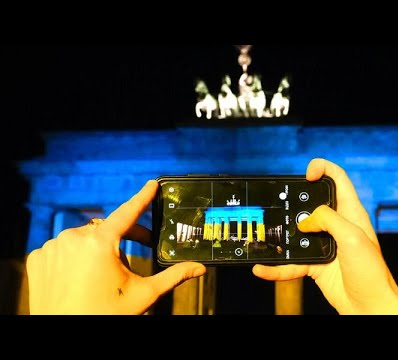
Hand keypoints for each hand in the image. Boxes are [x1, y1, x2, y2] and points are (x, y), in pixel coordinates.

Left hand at [26, 180, 205, 314]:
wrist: (64, 335)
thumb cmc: (104, 315)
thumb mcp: (142, 295)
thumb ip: (172, 276)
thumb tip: (199, 269)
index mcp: (100, 243)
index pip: (128, 212)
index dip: (142, 197)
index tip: (151, 184)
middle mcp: (73, 238)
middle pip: (108, 229)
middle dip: (125, 237)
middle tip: (142, 247)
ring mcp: (52, 247)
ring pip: (84, 238)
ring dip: (98, 249)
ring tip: (104, 274)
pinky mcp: (37, 258)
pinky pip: (62, 248)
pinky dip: (74, 257)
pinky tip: (80, 276)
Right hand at [253, 159, 397, 314]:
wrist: (369, 307)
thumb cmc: (372, 273)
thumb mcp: (352, 237)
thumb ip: (328, 220)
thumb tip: (305, 221)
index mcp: (350, 213)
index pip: (338, 179)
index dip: (323, 169)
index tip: (307, 174)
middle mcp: (336, 225)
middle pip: (311, 203)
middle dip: (294, 202)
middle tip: (282, 205)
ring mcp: (324, 244)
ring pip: (297, 233)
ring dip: (281, 236)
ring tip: (267, 237)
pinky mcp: (315, 263)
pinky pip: (291, 262)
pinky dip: (276, 266)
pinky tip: (263, 268)